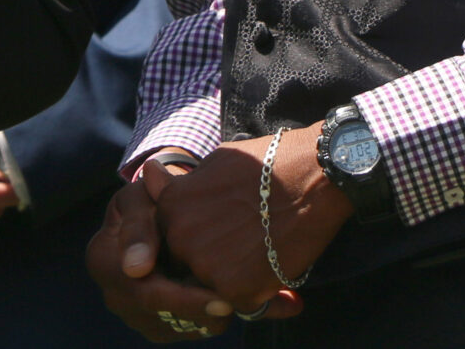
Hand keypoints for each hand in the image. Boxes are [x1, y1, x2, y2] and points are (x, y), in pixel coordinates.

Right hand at [86, 159, 245, 340]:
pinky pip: (189, 331)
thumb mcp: (142, 198)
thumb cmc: (151, 199)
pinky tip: (237, 299)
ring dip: (212, 316)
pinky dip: (213, 318)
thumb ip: (139, 226)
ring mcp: (135, 313)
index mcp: (101, 261)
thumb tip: (135, 268)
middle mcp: (114, 295)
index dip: (184, 301)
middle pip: (163, 317)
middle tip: (247, 306)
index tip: (224, 302)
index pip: (145, 292)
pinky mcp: (157, 324)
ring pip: (180, 328)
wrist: (161, 212)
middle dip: (205, 313)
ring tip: (247, 299)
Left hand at [158, 128, 340, 316]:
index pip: (169, 237)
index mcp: (171, 207)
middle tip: (243, 239)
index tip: (220, 228)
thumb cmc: (268, 163)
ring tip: (260, 249)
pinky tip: (273, 264)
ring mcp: (207, 266)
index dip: (195, 236)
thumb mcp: (215, 162)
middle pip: (187, 264)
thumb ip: (180, 183)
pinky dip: (257, 290)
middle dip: (211, 258)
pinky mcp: (237, 290)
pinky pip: (240, 302)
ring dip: (232, 276)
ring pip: (212, 285)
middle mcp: (181, 238)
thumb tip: (150, 174)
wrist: (314, 175)